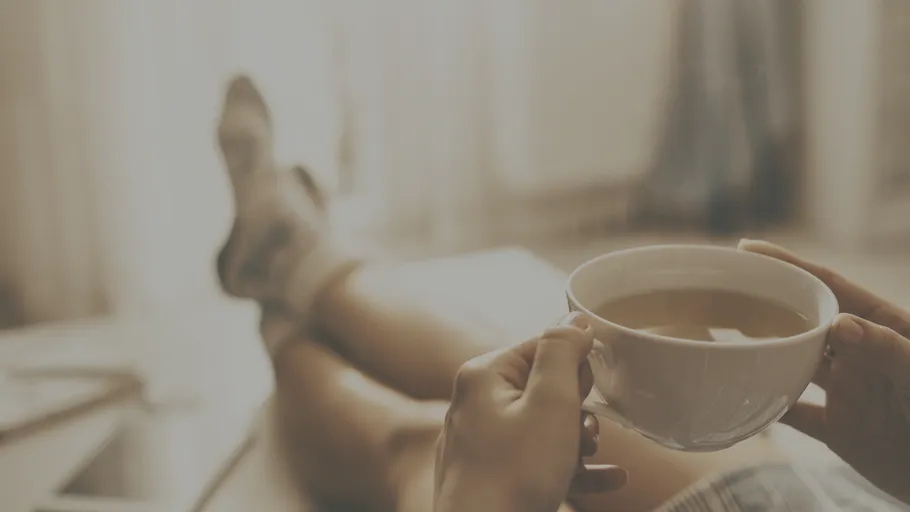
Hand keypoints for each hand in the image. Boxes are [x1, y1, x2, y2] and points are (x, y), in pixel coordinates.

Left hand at [434, 312, 626, 511]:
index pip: (540, 347)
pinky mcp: (489, 476)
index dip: (573, 368)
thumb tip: (575, 319)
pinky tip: (610, 479)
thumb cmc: (515, 474)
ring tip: (589, 454)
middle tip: (585, 430)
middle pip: (542, 387)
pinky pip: (536, 460)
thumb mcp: (550, 403)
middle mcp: (474, 402)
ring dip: (577, 439)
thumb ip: (562, 353)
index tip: (587, 393)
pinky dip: (571, 467)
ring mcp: (479, 442)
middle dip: (575, 408)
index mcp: (483, 375)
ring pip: (542, 427)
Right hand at [740, 239, 909, 503]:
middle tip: (724, 292)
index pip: (829, 285)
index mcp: (881, 326)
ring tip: (721, 336)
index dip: (789, 264)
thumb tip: (838, 324)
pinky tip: (737, 397)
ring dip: (761, 351)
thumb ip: (885, 348)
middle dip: (767, 303)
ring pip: (793, 361)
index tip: (748, 249)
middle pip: (804, 319)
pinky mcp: (839, 428)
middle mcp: (859, 353)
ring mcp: (847, 389)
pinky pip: (793, 411)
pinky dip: (766, 405)